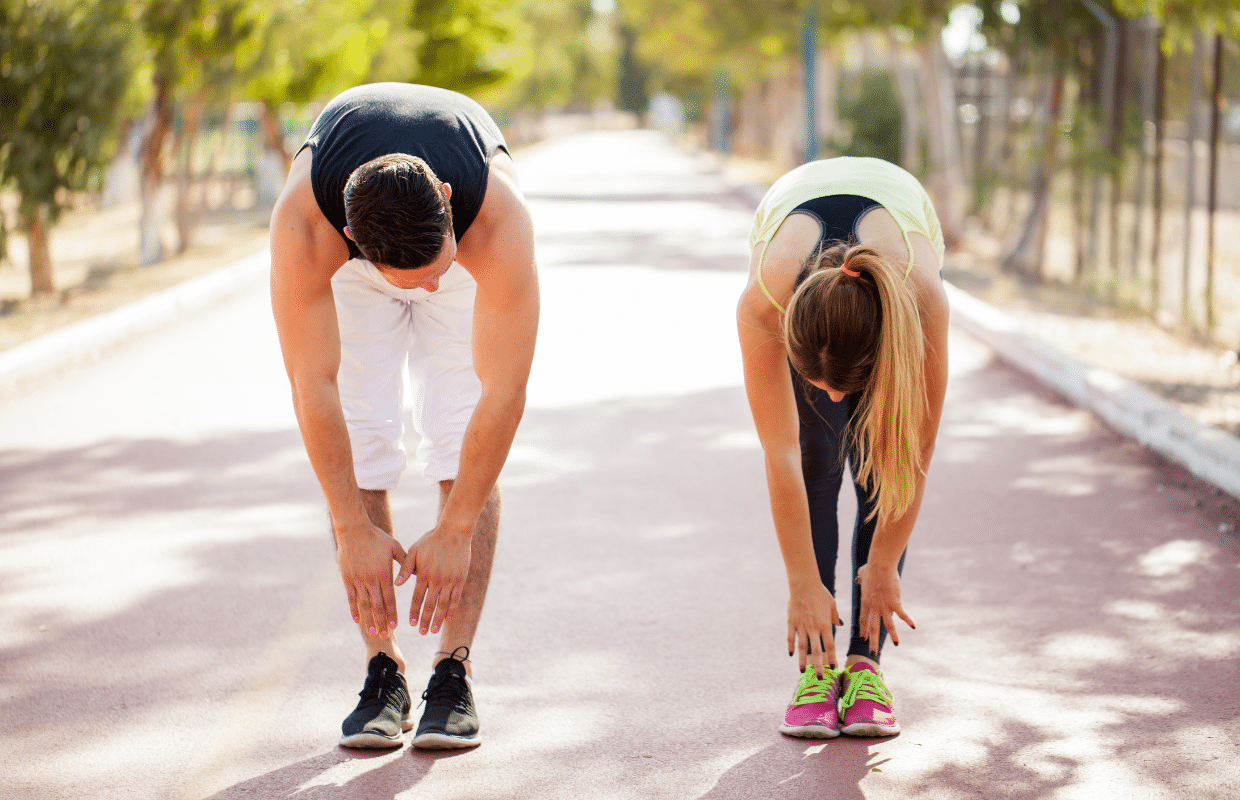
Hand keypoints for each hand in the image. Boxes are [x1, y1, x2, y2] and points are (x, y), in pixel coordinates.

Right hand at [336, 522, 406, 638]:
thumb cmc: (377, 537)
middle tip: (385, 636)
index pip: (390, 599)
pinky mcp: (347, 579)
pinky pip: (351, 598)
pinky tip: (357, 620)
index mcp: (384, 574)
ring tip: (372, 632)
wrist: (354, 530)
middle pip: (377, 606)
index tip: (395, 626)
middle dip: (382, 622)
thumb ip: (404, 561)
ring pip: (364, 605)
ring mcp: (358, 580)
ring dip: (369, 620)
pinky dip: (354, 610)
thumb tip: (414, 574)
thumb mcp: (394, 547)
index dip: (392, 614)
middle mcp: (371, 580)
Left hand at [396, 525, 471, 634]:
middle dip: (424, 620)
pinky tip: (449, 619)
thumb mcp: (415, 550)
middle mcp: (436, 580)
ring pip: (443, 604)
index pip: (417, 598)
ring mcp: (450, 580)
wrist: (454, 531)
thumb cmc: (432, 539)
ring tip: (433, 630)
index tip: (411, 624)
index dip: (414, 612)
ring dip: (438, 619)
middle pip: (430, 605)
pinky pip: (456, 598)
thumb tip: (396, 584)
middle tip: (421, 632)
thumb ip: (406, 568)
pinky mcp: (460, 579)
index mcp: (423, 574)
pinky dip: (452, 610)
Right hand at [787, 582, 843, 677]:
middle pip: (816, 651)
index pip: (830, 645)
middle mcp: (813, 628)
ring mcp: (801, 626)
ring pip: (802, 647)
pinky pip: (791, 636)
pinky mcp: (791, 622)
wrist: (803, 583)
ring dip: (802, 660)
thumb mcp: (832, 604)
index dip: (831, 658)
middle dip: (818, 666)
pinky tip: (791, 654)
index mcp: (824, 624)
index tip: (833, 668)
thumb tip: (839, 624)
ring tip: (802, 672)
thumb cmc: (820, 592)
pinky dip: (791, 646)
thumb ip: (834, 616)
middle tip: (819, 678)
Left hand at [856, 563, 915, 653]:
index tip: (863, 638)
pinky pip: (902, 614)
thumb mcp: (862, 574)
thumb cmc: (871, 567)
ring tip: (897, 644)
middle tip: (872, 653)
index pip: (864, 620)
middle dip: (872, 641)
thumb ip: (860, 578)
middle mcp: (874, 607)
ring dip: (893, 635)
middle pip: (873, 627)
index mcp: (865, 602)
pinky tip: (914, 626)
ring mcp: (884, 606)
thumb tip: (859, 576)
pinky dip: (908, 620)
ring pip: (888, 625)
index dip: (864, 630)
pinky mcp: (895, 602)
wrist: (880, 566)